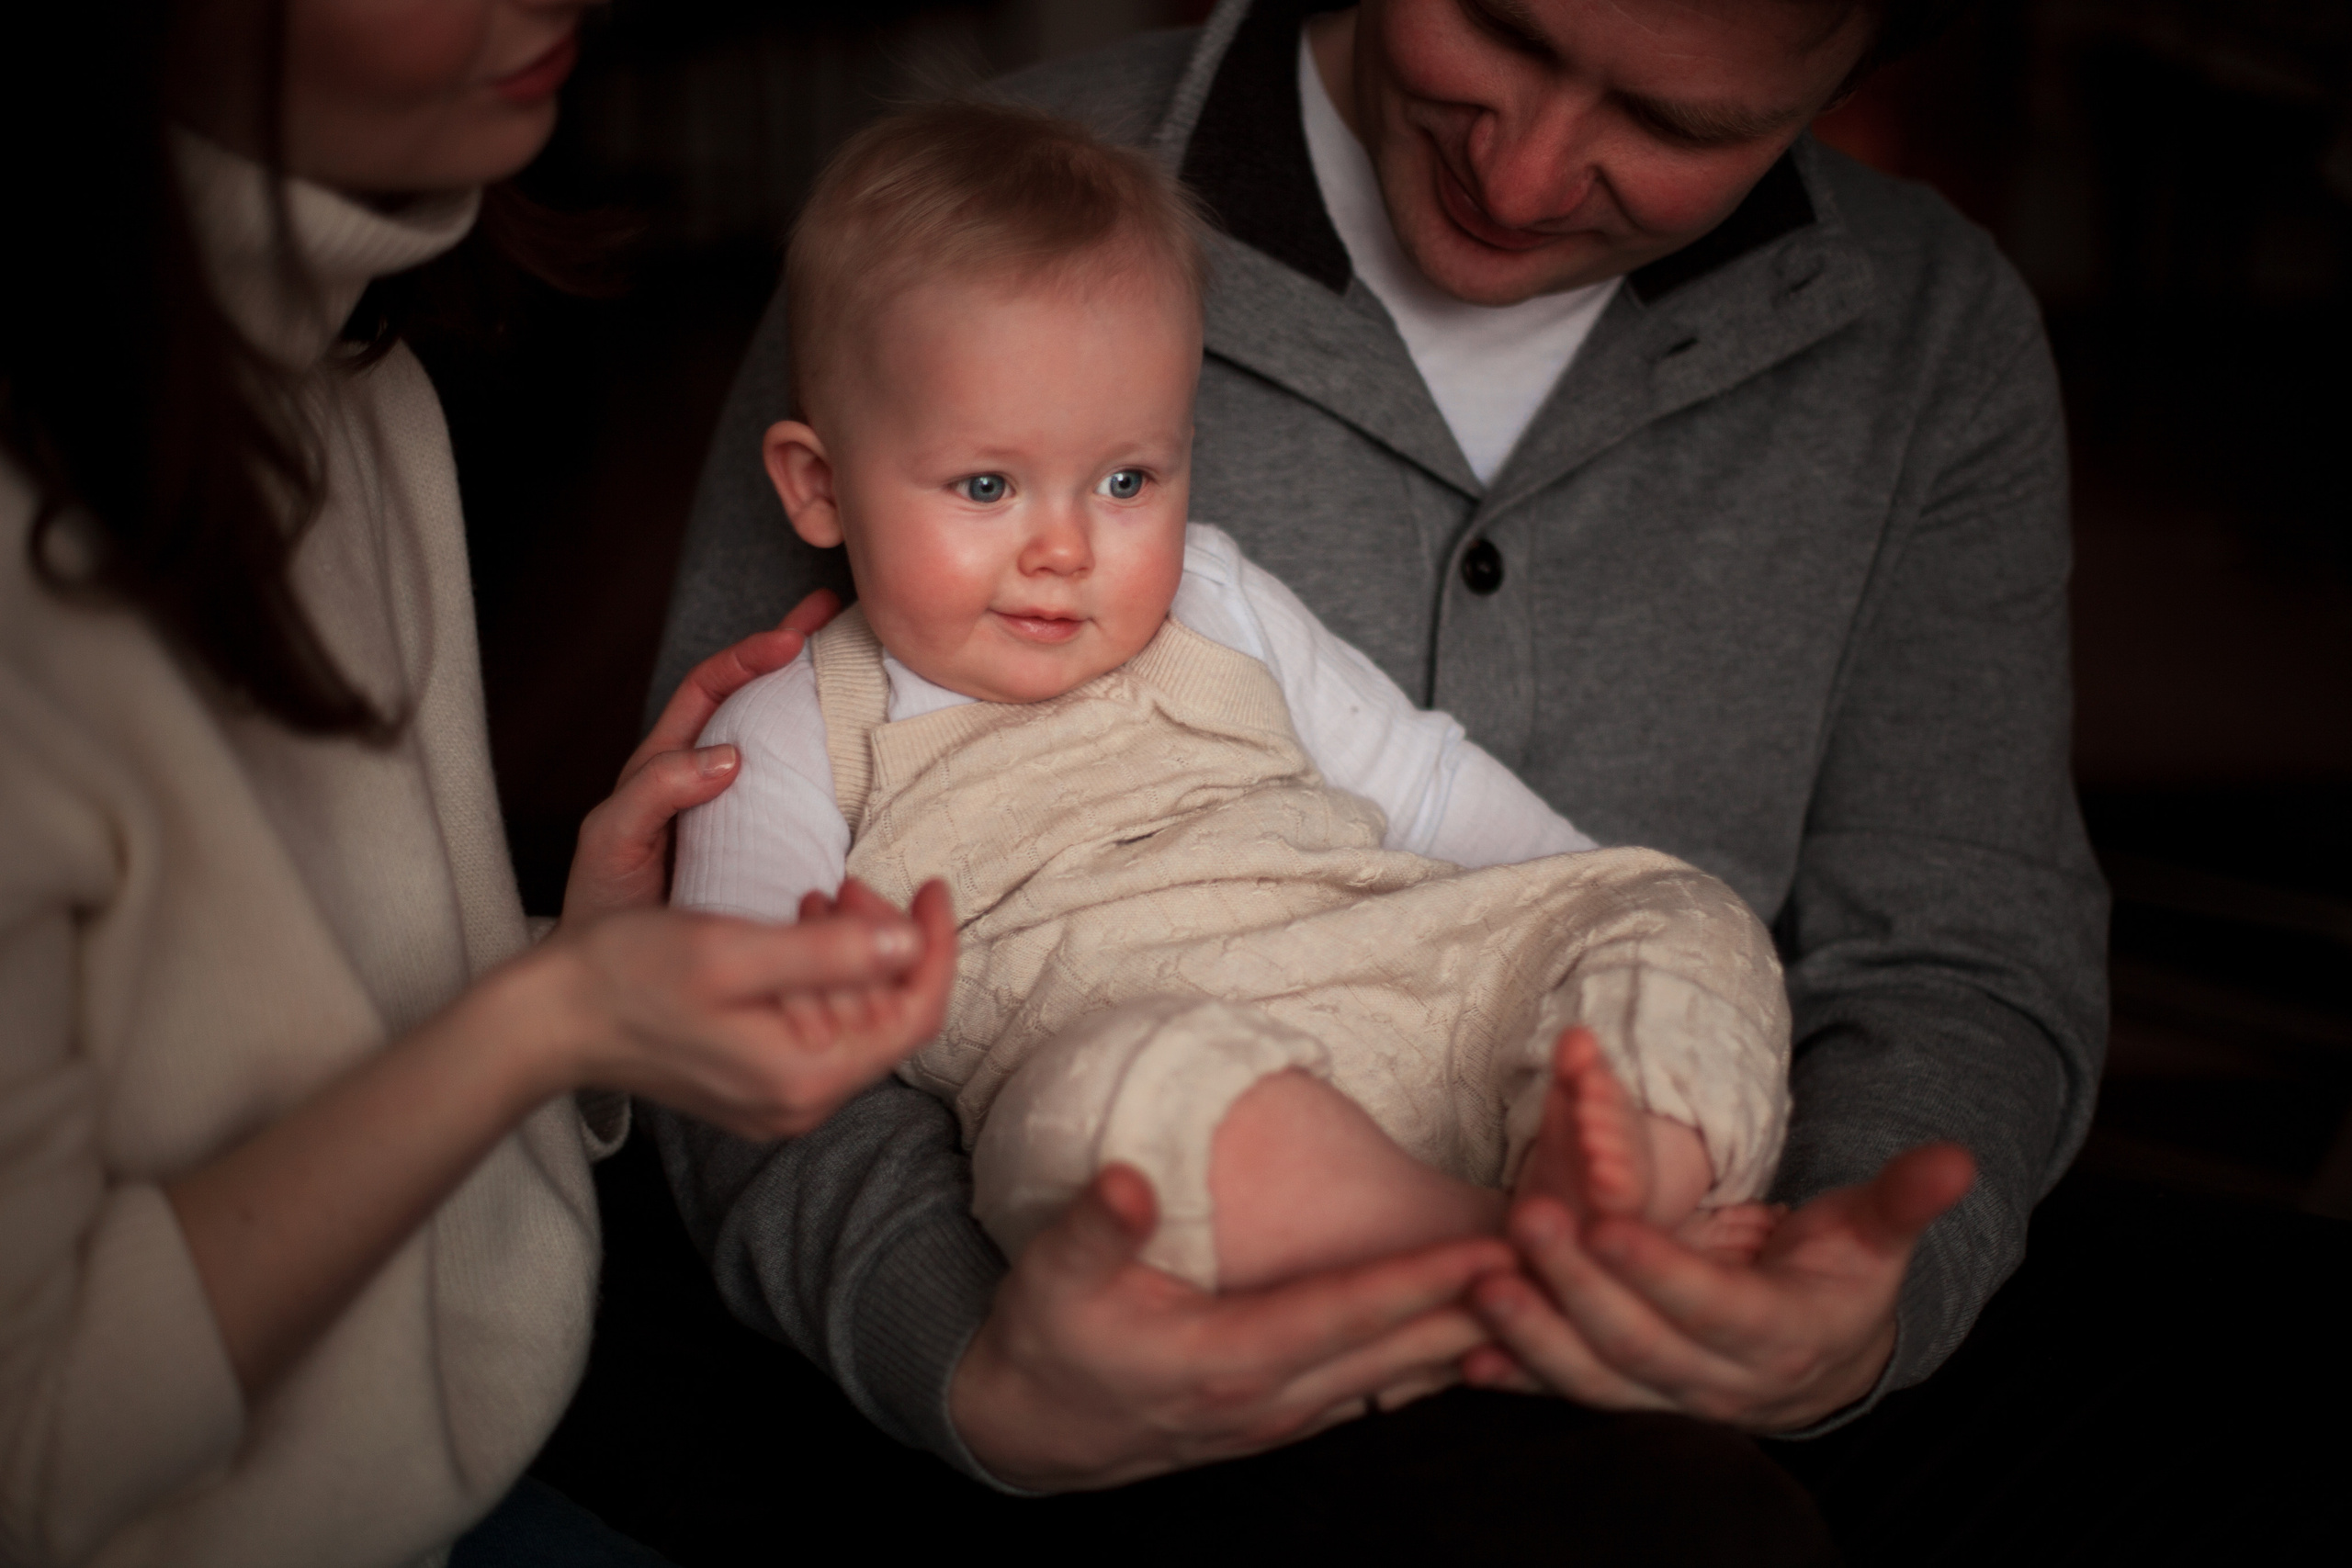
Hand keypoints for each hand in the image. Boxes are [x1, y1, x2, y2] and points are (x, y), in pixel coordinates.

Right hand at [533, 876, 955, 1138]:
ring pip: (856, 1021)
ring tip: (814, 899)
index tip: (934, 885)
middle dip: (888, 941)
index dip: (938, 945)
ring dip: (852, 953)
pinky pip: (819, 1031)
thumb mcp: (732, 948)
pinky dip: (820, 977)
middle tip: (846, 882)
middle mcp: (802, 1103)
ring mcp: (779, 1102)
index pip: (917, 1014)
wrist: (551, 1021)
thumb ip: (829, 951)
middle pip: (891, 1017)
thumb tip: (910, 940)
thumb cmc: (628, 975)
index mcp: (806, 1075)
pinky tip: (790, 935)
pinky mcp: (756, 1089)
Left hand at [562, 589, 842, 924]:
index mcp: (665, 764)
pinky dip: (832, 767)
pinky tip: (868, 757)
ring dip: (814, 695)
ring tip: (861, 662)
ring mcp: (738, 809)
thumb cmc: (605, 907)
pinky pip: (802, 797)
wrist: (615, 982)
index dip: (748, 658)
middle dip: (791, 646)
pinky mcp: (766, 845)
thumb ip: (654, 793)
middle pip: (751, 695)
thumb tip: (726, 754)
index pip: (708, 690)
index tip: (791, 641)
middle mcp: (704, 776)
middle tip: (834, 613)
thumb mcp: (611, 839)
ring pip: (780, 738)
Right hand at [950, 1163, 1513, 1491]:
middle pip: (1403, 1351)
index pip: (1346, 1314)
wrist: (1032, 1427)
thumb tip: (1129, 1181)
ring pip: (1408, 1377)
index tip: (1491, 1249)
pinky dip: (1445, 1363)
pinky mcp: (1293, 1418)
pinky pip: (1390, 1392)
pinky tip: (1492, 1342)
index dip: (1420, 1281)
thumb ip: (1096, 1229)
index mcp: (1227, 1358)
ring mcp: (1289, 1416)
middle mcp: (1274, 1397)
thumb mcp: (1053, 1277)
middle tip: (1570, 1268)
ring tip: (1558, 1298)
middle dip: (1487, 1309)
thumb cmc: (1048, 1338)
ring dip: (1481, 1340)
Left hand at [1461, 1143, 1975, 1430]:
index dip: (1660, 1270)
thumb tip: (1960, 1157)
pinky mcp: (1628, 1399)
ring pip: (1595, 1377)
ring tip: (1481, 1282)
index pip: (1712, 1306)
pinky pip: (1567, 1394)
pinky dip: (1517, 1378)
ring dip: (1533, 1335)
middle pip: (1640, 1342)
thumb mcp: (1874, 1236)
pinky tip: (1463, 1355)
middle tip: (1527, 1223)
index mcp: (1779, 1332)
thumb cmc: (1841, 1276)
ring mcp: (1668, 1397)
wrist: (1819, 1357)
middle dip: (1579, 1287)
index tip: (1607, 1222)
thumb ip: (1904, 1198)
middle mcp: (1719, 1380)